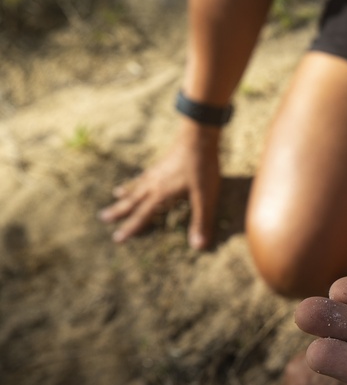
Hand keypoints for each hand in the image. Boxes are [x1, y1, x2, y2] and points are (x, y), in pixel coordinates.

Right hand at [101, 121, 220, 249]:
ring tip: (115, 196)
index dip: (130, 228)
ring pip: (136, 186)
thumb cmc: (202, 168)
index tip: (117, 238)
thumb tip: (197, 246)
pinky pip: (144, 175)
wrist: (198, 137)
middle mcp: (154, 184)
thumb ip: (201, 221)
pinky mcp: (161, 163)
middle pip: (132, 200)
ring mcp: (156, 172)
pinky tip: (139, 178)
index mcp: (161, 195)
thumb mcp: (205, 198)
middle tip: (102, 218)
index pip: (142, 216)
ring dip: (125, 194)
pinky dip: (137, 179)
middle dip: (119, 211)